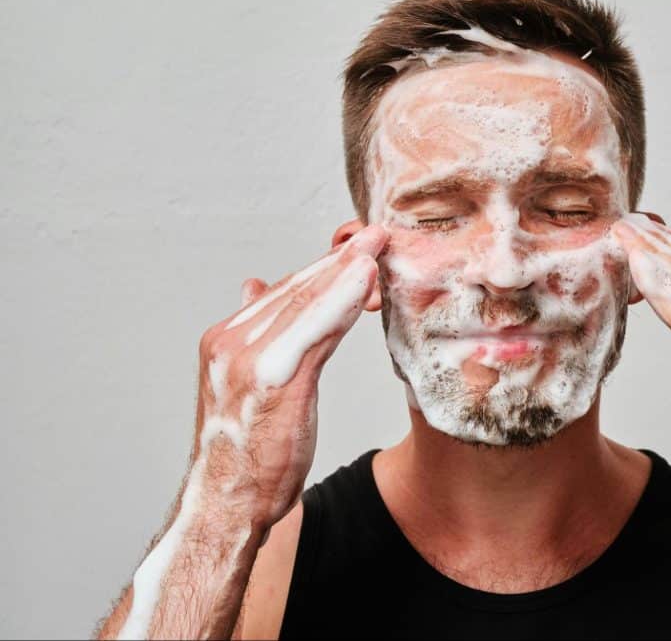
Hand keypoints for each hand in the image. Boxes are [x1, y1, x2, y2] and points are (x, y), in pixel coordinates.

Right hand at [193, 224, 387, 529]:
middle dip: (338, 261)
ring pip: (307, 302)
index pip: (281, 294)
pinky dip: (342, 301)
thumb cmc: (242, 453)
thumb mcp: (245, 386)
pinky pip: (316, 330)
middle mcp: (231, 341)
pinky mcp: (274, 378)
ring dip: (346, 271)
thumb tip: (254, 287)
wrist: (225, 505)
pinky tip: (365, 282)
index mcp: (225, 340)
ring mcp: (249, 358)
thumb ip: (255, 336)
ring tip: (376, 246)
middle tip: (375, 235)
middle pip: (295, 290)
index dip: (322, 271)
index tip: (354, 251)